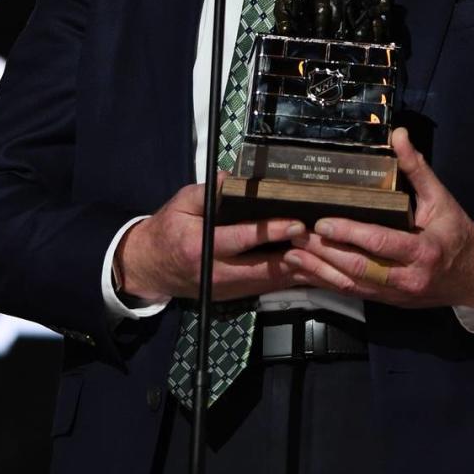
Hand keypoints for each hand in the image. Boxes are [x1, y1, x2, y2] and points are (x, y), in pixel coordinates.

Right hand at [115, 176, 305, 301]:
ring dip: (297, 272)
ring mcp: (225, 288)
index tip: (295, 223)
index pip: (240, 240)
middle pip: (262, 268)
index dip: (270, 232)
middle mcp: (215, 272)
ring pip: (268, 283)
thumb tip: (234, 177)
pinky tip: (310, 269)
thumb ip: (209, 191)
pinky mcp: (232, 295)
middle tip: (322, 241)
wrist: (149, 267)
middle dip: (295, 256)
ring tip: (324, 256)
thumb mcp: (182, 202)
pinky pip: (265, 288)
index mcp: (200, 246)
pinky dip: (288, 279)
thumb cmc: (168, 229)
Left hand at [281, 129, 473, 309]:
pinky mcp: (389, 301)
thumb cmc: (457, 234)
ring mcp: (396, 294)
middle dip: (325, 253)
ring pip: (352, 286)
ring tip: (293, 255)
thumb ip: (417, 168)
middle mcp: (408, 277)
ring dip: (320, 271)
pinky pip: (355, 294)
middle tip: (297, 235)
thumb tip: (398, 134)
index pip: (380, 242)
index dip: (349, 233)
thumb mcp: (441, 198)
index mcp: (423, 250)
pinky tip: (309, 272)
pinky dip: (329, 283)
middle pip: (359, 268)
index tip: (323, 222)